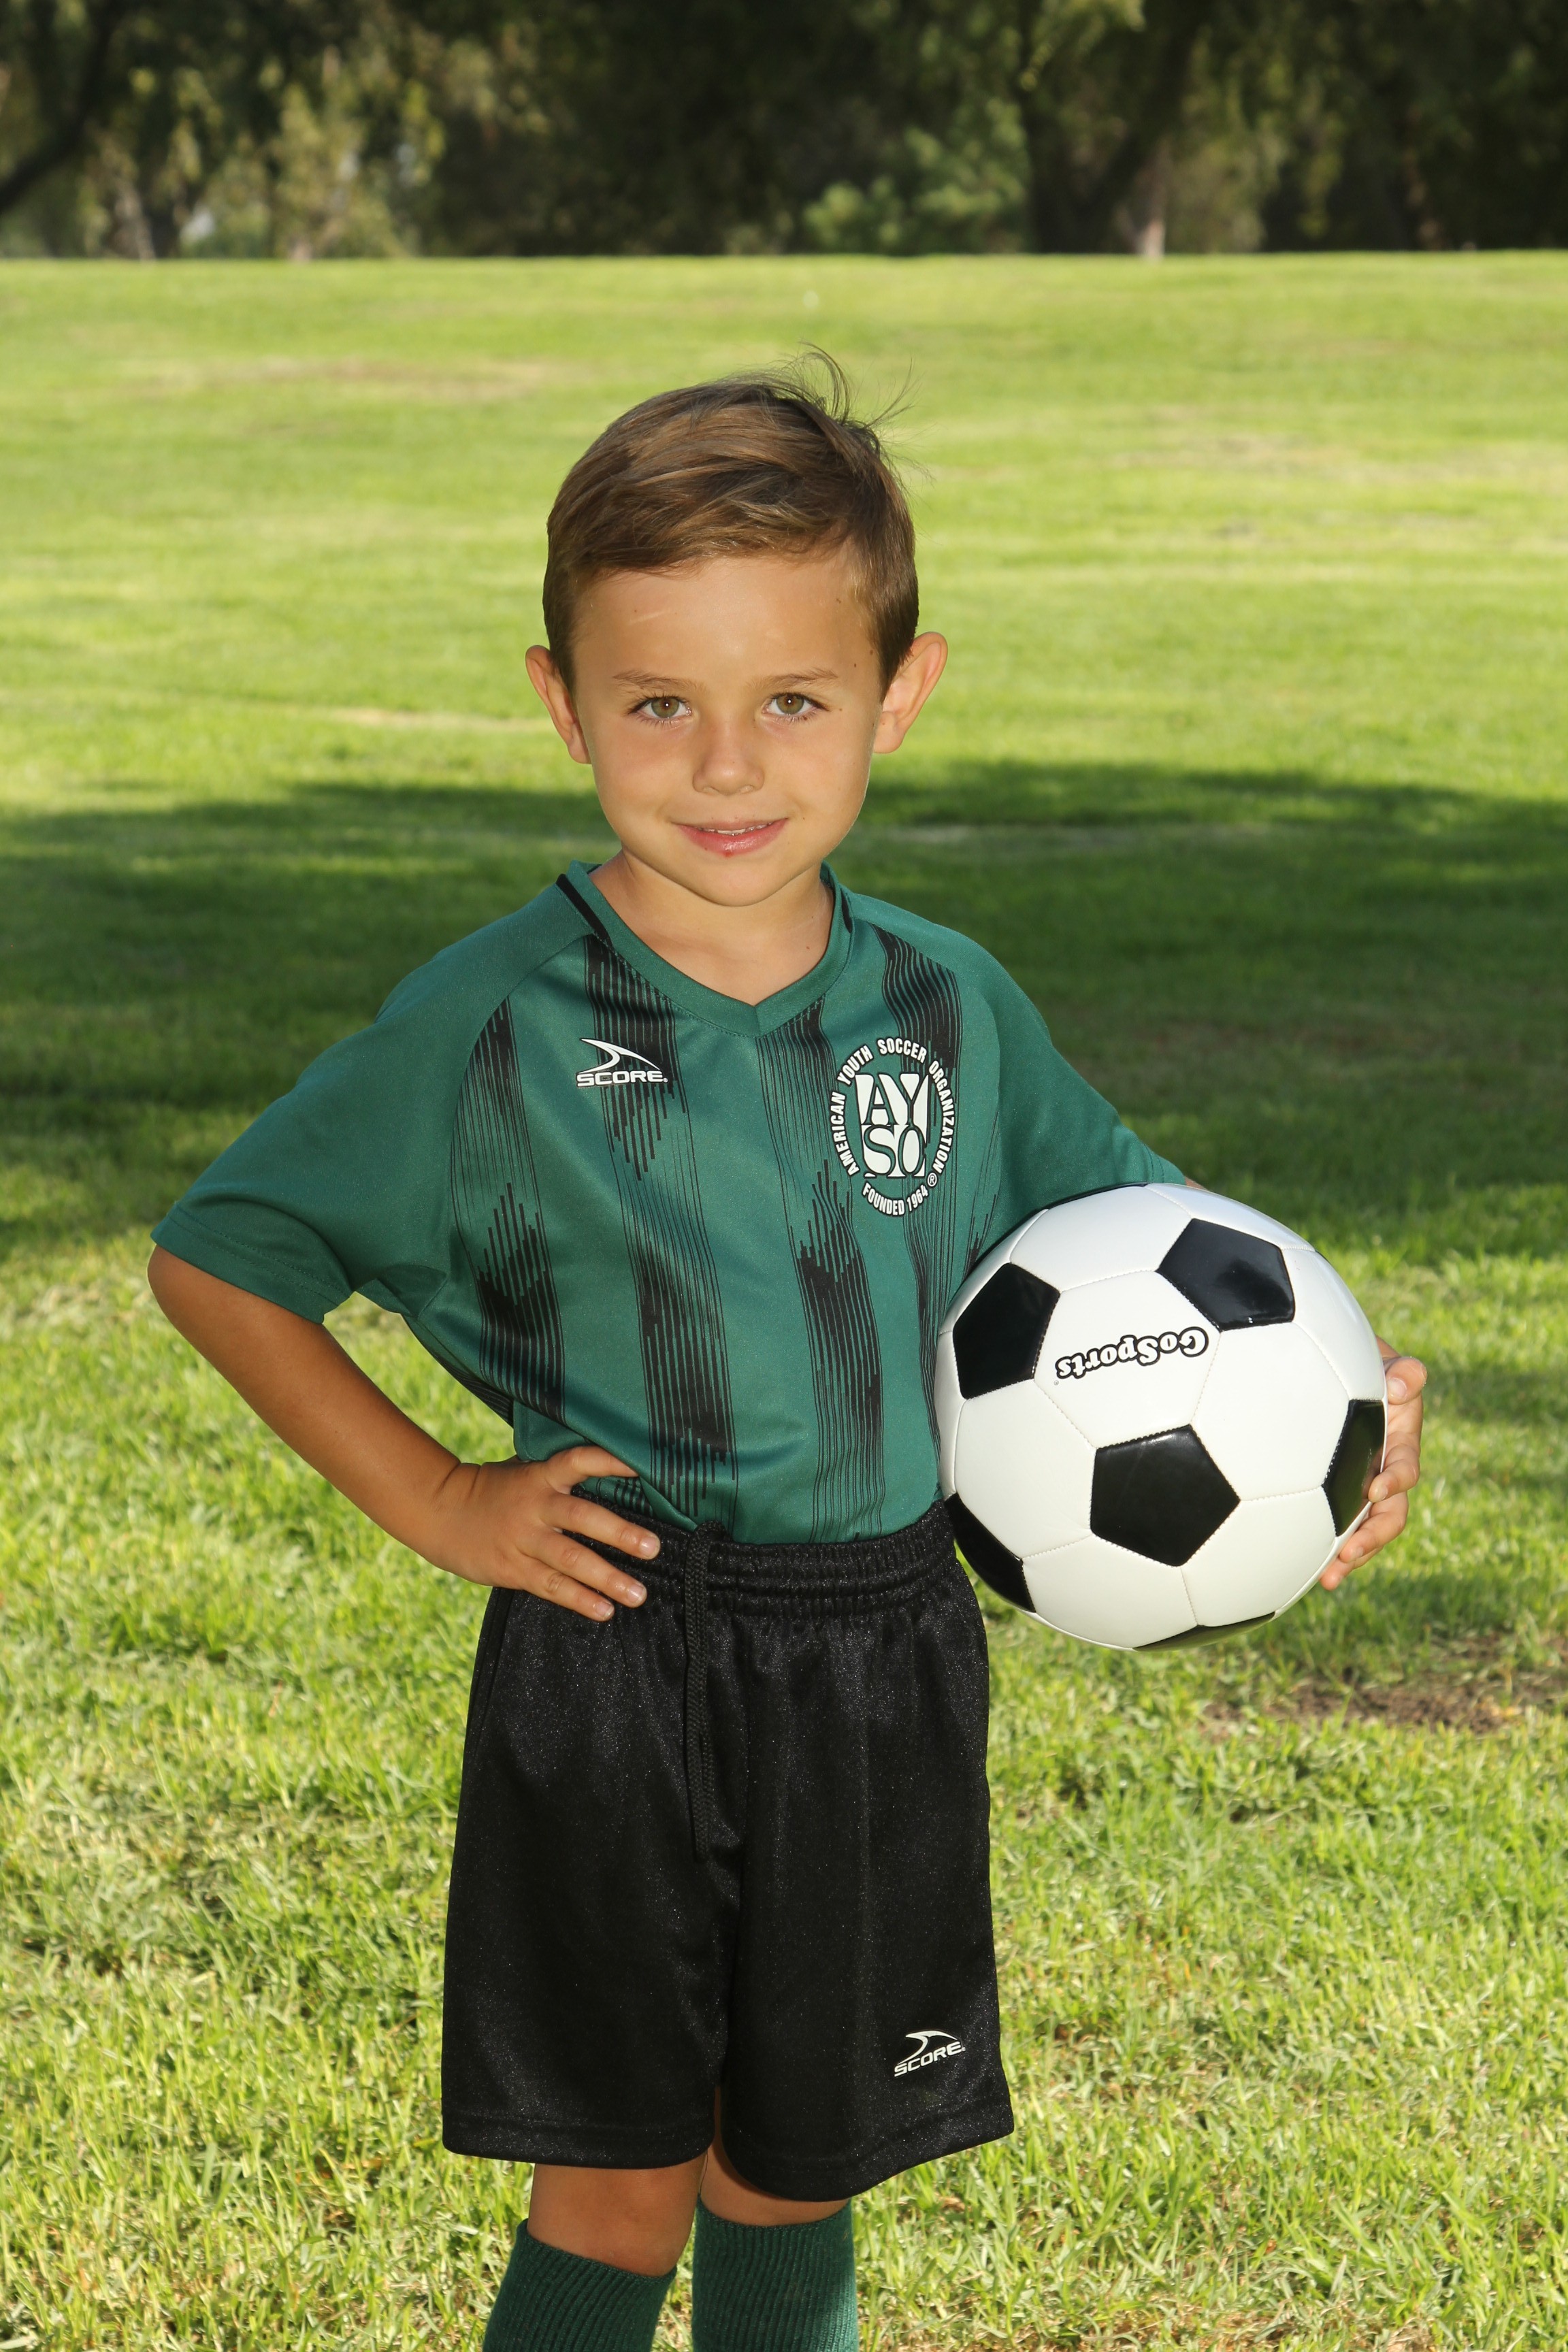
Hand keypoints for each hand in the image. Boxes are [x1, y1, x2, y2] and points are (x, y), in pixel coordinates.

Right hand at [428, 1444, 658, 1619]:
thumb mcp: (524, 1471)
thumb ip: (559, 1475)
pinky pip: (550, 1587)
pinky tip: (604, 1610)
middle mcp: (534, 1507)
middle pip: (581, 1518)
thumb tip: (613, 1471)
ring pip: (570, 1559)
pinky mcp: (512, 1569)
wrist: (440, 1512)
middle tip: (653, 1548)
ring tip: (638, 1594)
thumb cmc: (494, 1489)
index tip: (643, 1466)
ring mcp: (523, 1540)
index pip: (578, 1462)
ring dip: (607, 1578)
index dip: (609, 1462)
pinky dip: (579, 1599)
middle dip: (619, 1533)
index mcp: (540, 1476)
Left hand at [1318, 1341, 1425, 1589]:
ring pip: (1364, 1530)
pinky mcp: (1337, 1495)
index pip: (1405, 1469)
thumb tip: (1402, 1385)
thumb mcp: (1386, 1363)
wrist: (1340, 1370)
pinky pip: (1335, 1526)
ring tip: (1328, 1580)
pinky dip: (1323, 1547)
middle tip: (1348, 1556)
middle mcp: (1384, 1471)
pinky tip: (1299, 1568)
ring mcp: (1361, 1486)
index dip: (1396, 1482)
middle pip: (1390, 1515)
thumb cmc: (1363, 1364)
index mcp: (1399, 1444)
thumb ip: (1404, 1371)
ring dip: (1350, 1556)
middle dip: (1373, 1539)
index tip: (1375, 1490)